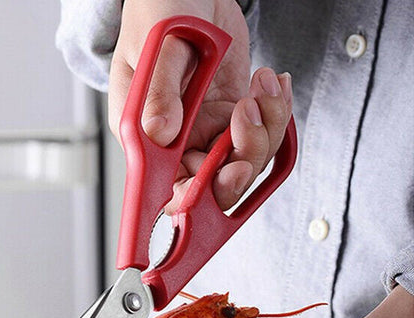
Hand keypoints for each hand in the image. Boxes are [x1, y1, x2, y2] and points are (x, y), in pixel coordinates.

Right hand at [108, 0, 292, 212]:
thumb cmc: (162, 8)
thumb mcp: (159, 44)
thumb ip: (160, 90)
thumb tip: (161, 133)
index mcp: (144, 135)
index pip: (163, 186)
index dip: (191, 195)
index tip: (221, 175)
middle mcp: (175, 142)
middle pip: (211, 185)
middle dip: (239, 162)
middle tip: (248, 120)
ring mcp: (205, 132)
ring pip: (243, 163)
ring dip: (264, 130)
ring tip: (263, 85)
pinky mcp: (231, 119)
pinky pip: (261, 137)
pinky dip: (276, 115)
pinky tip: (271, 84)